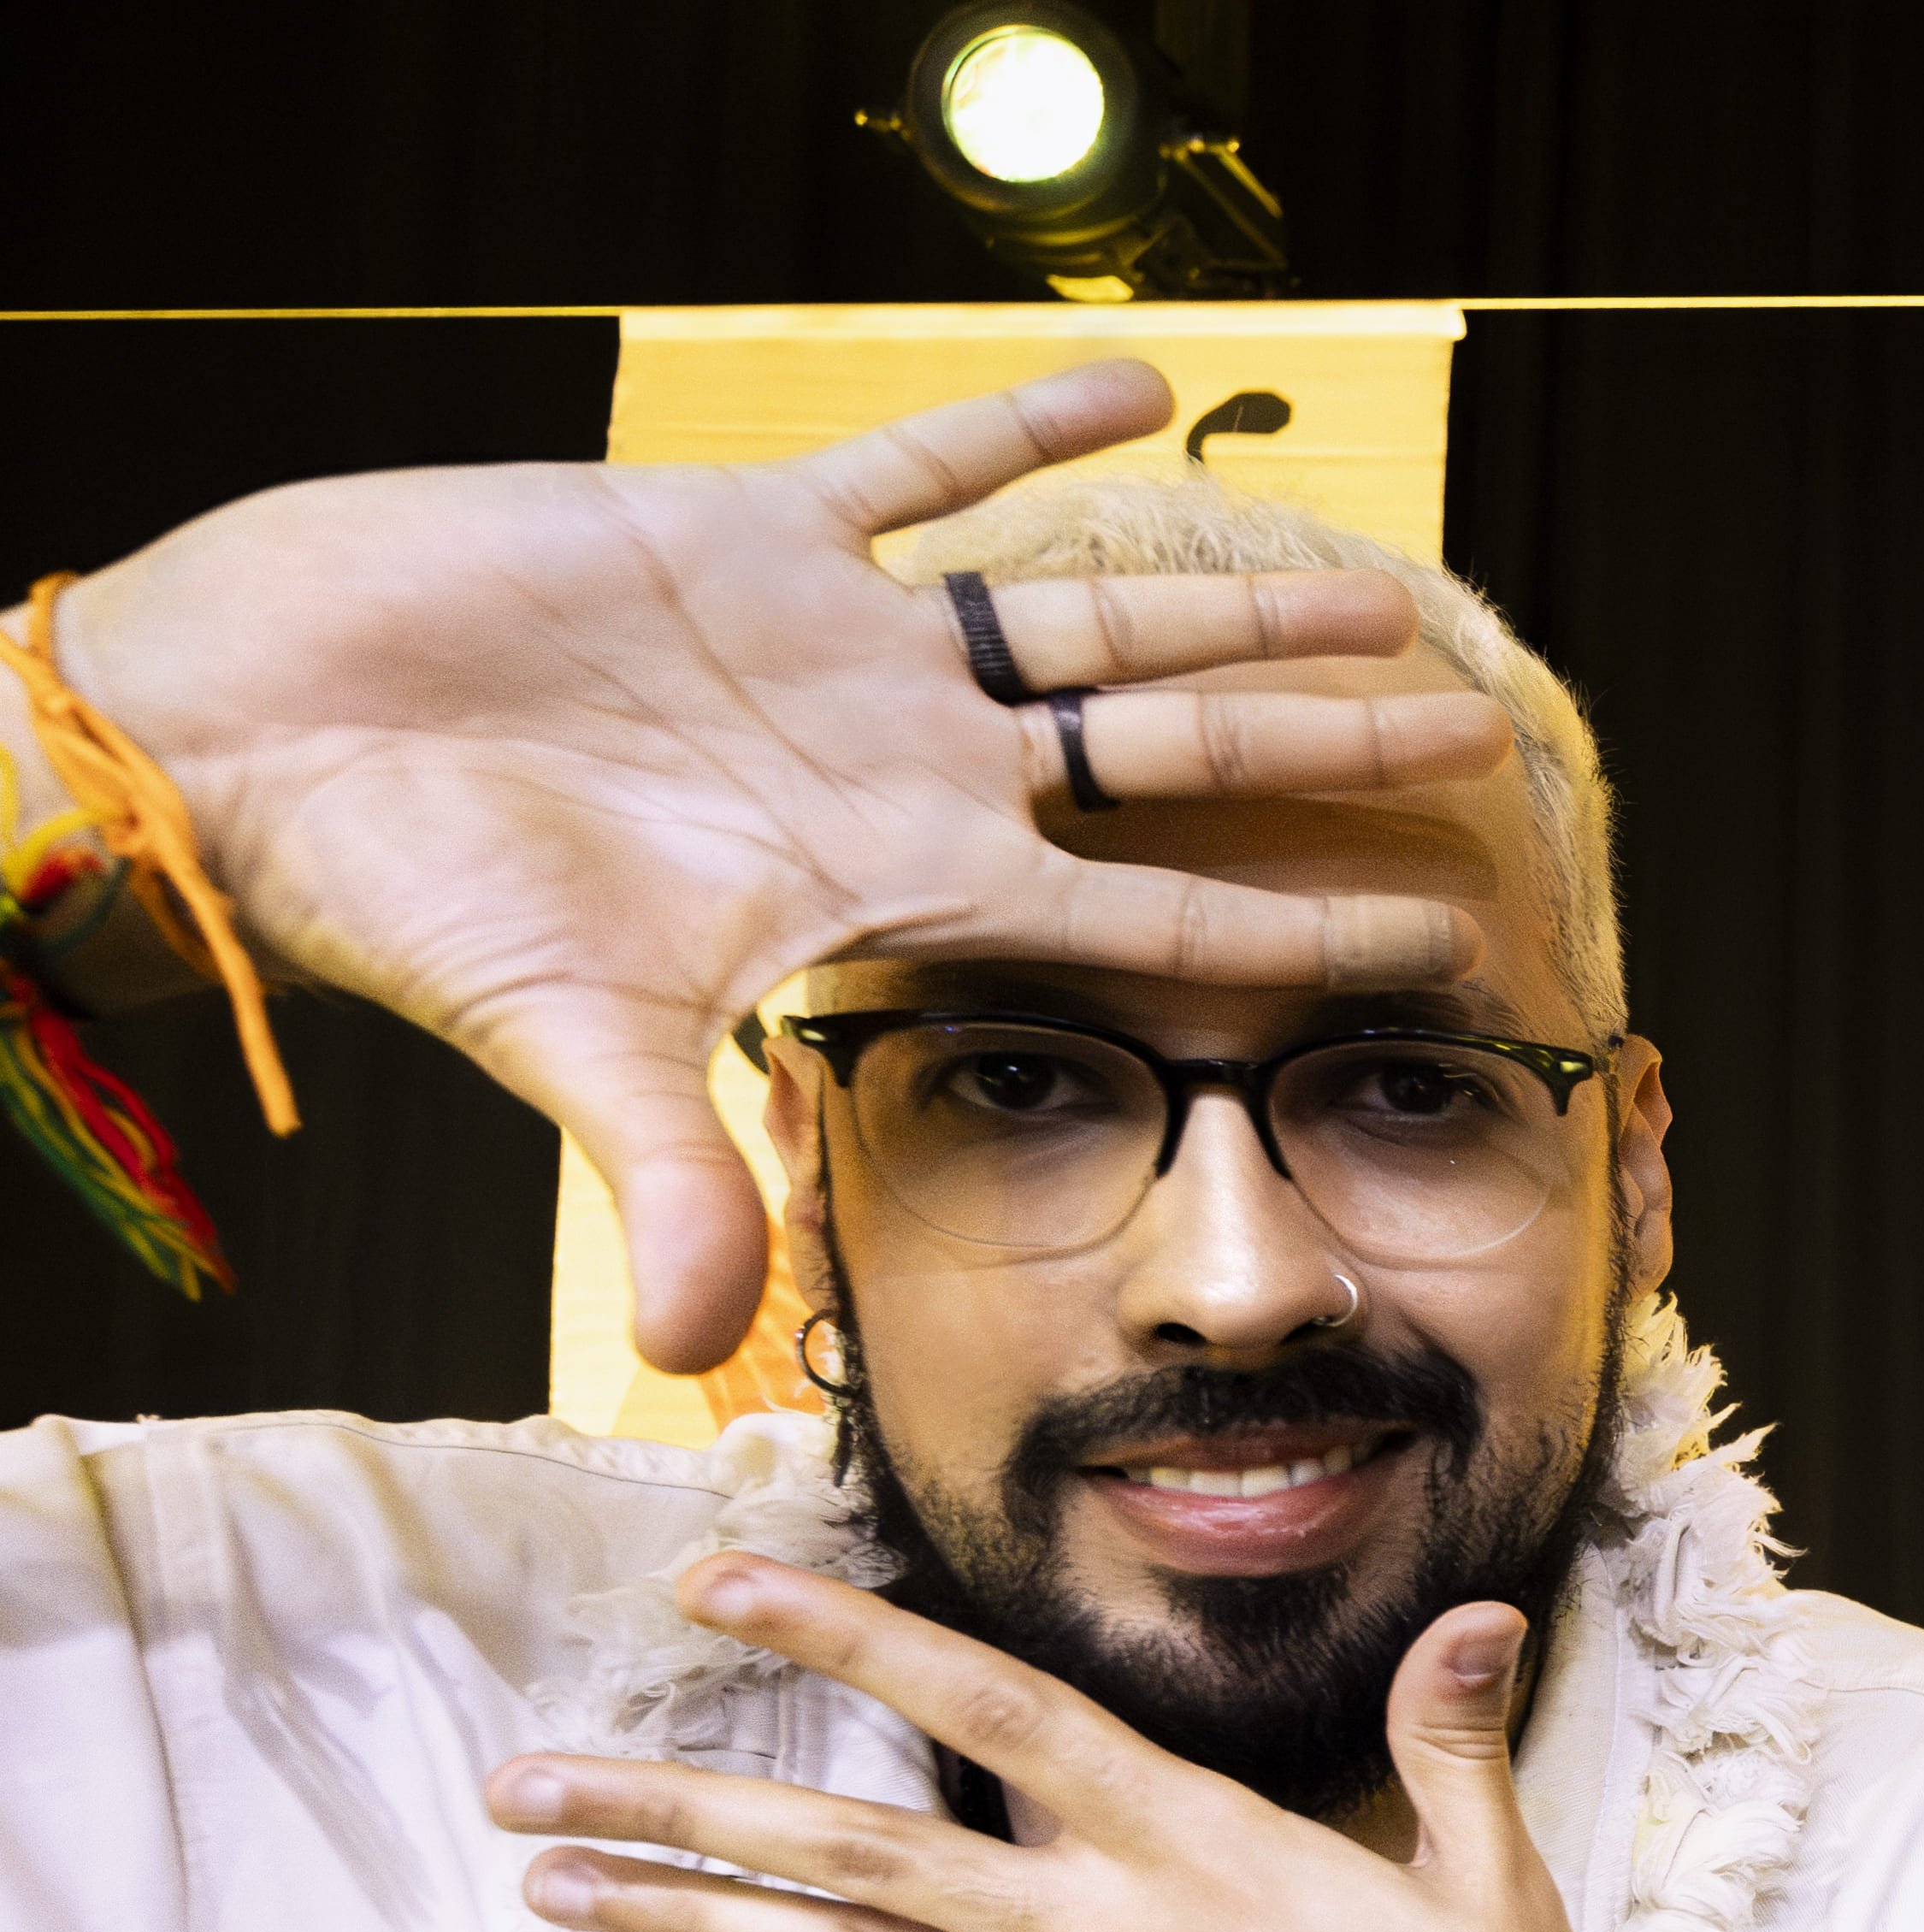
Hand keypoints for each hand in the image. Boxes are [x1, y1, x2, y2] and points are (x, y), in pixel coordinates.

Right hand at [50, 360, 1513, 1371]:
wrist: (264, 757)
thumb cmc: (410, 900)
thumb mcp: (564, 1054)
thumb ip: (662, 1189)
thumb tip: (692, 1362)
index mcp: (894, 888)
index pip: (1152, 920)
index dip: (1299, 924)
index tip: (1443, 929)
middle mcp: (903, 769)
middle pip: (1169, 757)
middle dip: (1317, 744)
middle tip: (1472, 729)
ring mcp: (835, 647)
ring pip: (1090, 617)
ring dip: (1233, 600)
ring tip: (1381, 590)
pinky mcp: (740, 526)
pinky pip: (916, 466)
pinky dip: (1023, 426)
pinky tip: (1147, 390)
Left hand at [488, 1560, 1637, 1931]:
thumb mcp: (1496, 1898)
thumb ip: (1452, 1745)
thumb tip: (1476, 1617)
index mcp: (1204, 1855)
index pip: (999, 1718)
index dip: (855, 1639)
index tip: (721, 1584)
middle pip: (862, 1852)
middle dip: (684, 1804)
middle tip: (531, 1784)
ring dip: (703, 1928)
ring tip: (564, 1897)